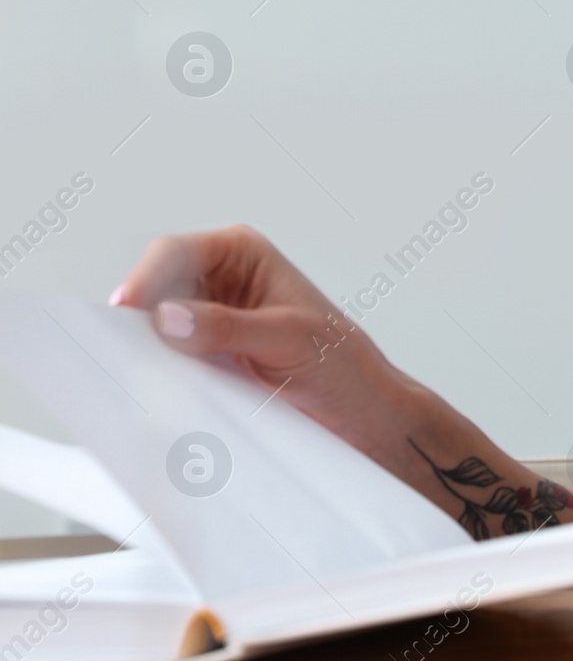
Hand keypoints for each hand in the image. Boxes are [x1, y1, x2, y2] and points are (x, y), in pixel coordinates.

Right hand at [109, 223, 421, 460]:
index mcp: (243, 252)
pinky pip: (167, 353)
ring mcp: (209, 314)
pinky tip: (161, 381)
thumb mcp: (288, 339)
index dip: (146, 279)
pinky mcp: (205, 351)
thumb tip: (168, 318)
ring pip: (156, 322)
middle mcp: (220, 276)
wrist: (359, 408)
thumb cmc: (341, 362)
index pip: (176, 253)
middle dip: (142, 313)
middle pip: (156, 285)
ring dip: (148, 343)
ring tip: (145, 367)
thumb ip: (228, 327)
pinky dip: (160, 366)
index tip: (128, 310)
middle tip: (126, 346)